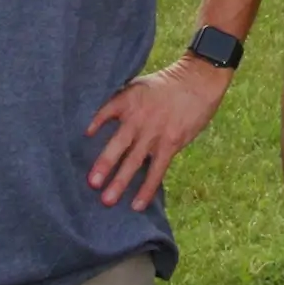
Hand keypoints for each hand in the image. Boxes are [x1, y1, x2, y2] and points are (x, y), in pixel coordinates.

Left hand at [84, 54, 232, 210]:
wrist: (199, 80)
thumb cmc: (166, 85)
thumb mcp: (139, 85)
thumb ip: (120, 103)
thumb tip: (97, 124)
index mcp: (129, 100)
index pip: (106, 113)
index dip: (94, 125)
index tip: (84, 137)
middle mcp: (140, 118)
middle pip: (118, 144)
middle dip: (104, 164)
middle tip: (91, 183)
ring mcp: (156, 133)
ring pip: (135, 161)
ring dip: (121, 181)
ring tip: (107, 200)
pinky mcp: (171, 144)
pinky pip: (156, 170)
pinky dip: (147, 188)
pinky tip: (137, 204)